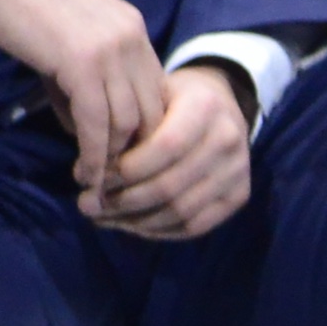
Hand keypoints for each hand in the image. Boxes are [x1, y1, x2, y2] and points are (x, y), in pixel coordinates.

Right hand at [0, 0, 166, 196]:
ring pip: (127, 124)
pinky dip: (92, 154)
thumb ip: (81, 82)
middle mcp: (132, 39)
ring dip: (112, 162)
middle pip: (150, 114)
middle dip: (133, 155)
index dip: (142, 134)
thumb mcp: (63, 40)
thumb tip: (84, 131)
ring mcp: (110, 50)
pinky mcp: (82, 62)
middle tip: (111, 184)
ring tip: (93, 186)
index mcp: (132, 30)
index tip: (121, 161)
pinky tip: (82, 172)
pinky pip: (97, 122)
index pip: (155, 94)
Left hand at [93, 62, 256, 240]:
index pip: (165, 147)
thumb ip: (126, 127)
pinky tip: (130, 225)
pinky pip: (197, 225)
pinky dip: (159, 230)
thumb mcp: (148, 95)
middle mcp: (229, 140)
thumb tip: (88, 174)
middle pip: (171, 185)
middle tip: (86, 205)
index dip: (125, 168)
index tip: (88, 176)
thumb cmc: (169, 98)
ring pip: (182, 211)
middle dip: (123, 200)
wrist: (218, 103)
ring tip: (102, 218)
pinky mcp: (240, 195)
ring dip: (135, 221)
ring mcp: (239, 171)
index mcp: (205, 107)